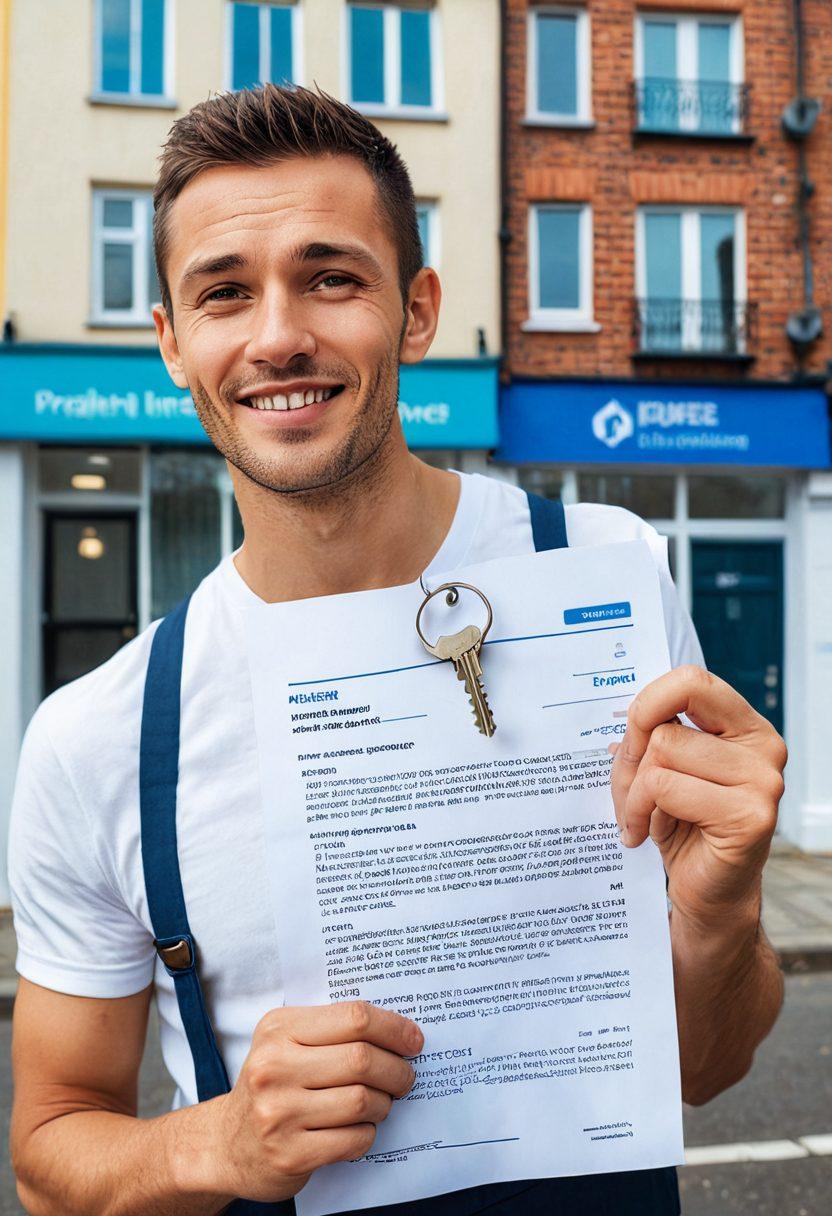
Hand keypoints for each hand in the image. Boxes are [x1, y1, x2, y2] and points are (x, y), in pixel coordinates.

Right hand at [210, 1001, 422, 1202]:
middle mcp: (274, 1067)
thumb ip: (331, 1028)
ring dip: (384, 1104)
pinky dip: (367, 1134)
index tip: (414, 1041)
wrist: (227, 1144)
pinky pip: (353, 1139)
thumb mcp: (286, 1041)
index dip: (393, 1028)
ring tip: (381, 1103)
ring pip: (363, 1101)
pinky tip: (359, 1129)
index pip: (354, 1017)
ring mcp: (279, 1113)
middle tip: (405, 1077)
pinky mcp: (290, 1155)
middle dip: (397, 1070)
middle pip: (362, 1059)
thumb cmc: (272, 1084)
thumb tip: (399, 1029)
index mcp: (279, 1029)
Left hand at [609, 666, 786, 926]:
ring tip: (641, 816)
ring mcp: (763, 782)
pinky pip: (664, 788)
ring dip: (634, 792)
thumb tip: (624, 718)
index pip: (693, 680)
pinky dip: (641, 812)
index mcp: (746, 726)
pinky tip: (646, 835)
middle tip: (628, 792)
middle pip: (666, 725)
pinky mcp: (749, 816)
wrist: (707, 895)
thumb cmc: (683, 827)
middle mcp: (764, 748)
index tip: (632, 732)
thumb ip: (651, 735)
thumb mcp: (663, 769)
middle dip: (631, 759)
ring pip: (662, 754)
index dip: (650, 701)